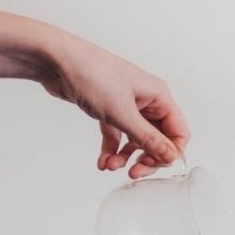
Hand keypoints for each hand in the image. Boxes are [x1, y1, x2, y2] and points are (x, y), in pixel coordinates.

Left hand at [41, 32, 189, 177]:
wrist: (56, 62)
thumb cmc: (92, 75)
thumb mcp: (122, 113)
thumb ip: (148, 138)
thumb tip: (170, 156)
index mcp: (158, 96)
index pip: (178, 131)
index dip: (170, 152)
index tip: (154, 165)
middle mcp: (146, 101)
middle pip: (158, 140)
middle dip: (146, 159)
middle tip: (134, 172)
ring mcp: (128, 106)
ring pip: (136, 141)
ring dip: (126, 157)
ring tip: (111, 166)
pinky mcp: (110, 111)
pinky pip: (117, 137)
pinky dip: (111, 151)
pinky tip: (102, 162)